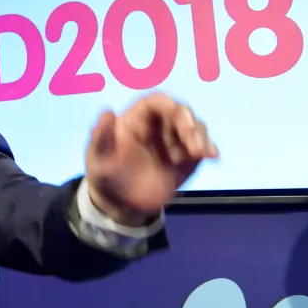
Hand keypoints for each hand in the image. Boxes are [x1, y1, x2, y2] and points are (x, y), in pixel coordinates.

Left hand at [84, 93, 217, 224]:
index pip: (156, 103)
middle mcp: (157, 127)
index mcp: (135, 121)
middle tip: (193, 144)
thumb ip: (100, 137)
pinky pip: (201, 148)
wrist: (118, 203)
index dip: (170, 105)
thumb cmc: (104, 175)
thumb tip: (108, 112)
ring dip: (201, 136)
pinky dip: (209, 148)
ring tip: (201, 152)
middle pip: (180, 113)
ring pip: (194, 128)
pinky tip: (212, 155)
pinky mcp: (185, 160)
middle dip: (190, 124)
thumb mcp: (96, 158)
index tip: (180, 117)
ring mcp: (173, 143)